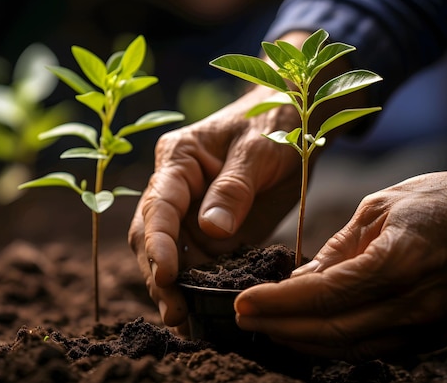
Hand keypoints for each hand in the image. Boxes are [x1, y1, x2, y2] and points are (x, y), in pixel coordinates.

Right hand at [128, 85, 302, 328]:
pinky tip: (206, 312)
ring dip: (175, 289)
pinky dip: (200, 288)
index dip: (158, 243)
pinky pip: (201, 263)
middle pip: (152, 237)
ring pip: (173, 256)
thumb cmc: (275, 123)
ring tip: (187, 324)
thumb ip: (234, 188)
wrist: (294, 122)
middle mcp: (177, 189)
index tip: (167, 276)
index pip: (159, 205)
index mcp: (179, 160)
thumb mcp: (259, 150)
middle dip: (159, 276)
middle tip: (176, 313)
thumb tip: (210, 230)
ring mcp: (193, 213)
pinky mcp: (213, 232)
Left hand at [235, 157, 446, 361]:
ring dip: (302, 342)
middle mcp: (412, 305)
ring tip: (268, 328)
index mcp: (396, 263)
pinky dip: (335, 344)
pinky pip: (372, 349)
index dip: (276, 303)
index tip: (242, 303)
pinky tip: (309, 333)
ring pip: (348, 348)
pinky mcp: (433, 337)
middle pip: (330, 331)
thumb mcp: (380, 207)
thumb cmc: (442, 199)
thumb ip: (337, 249)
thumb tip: (300, 280)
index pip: (321, 296)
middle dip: (279, 328)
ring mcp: (426, 328)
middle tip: (243, 319)